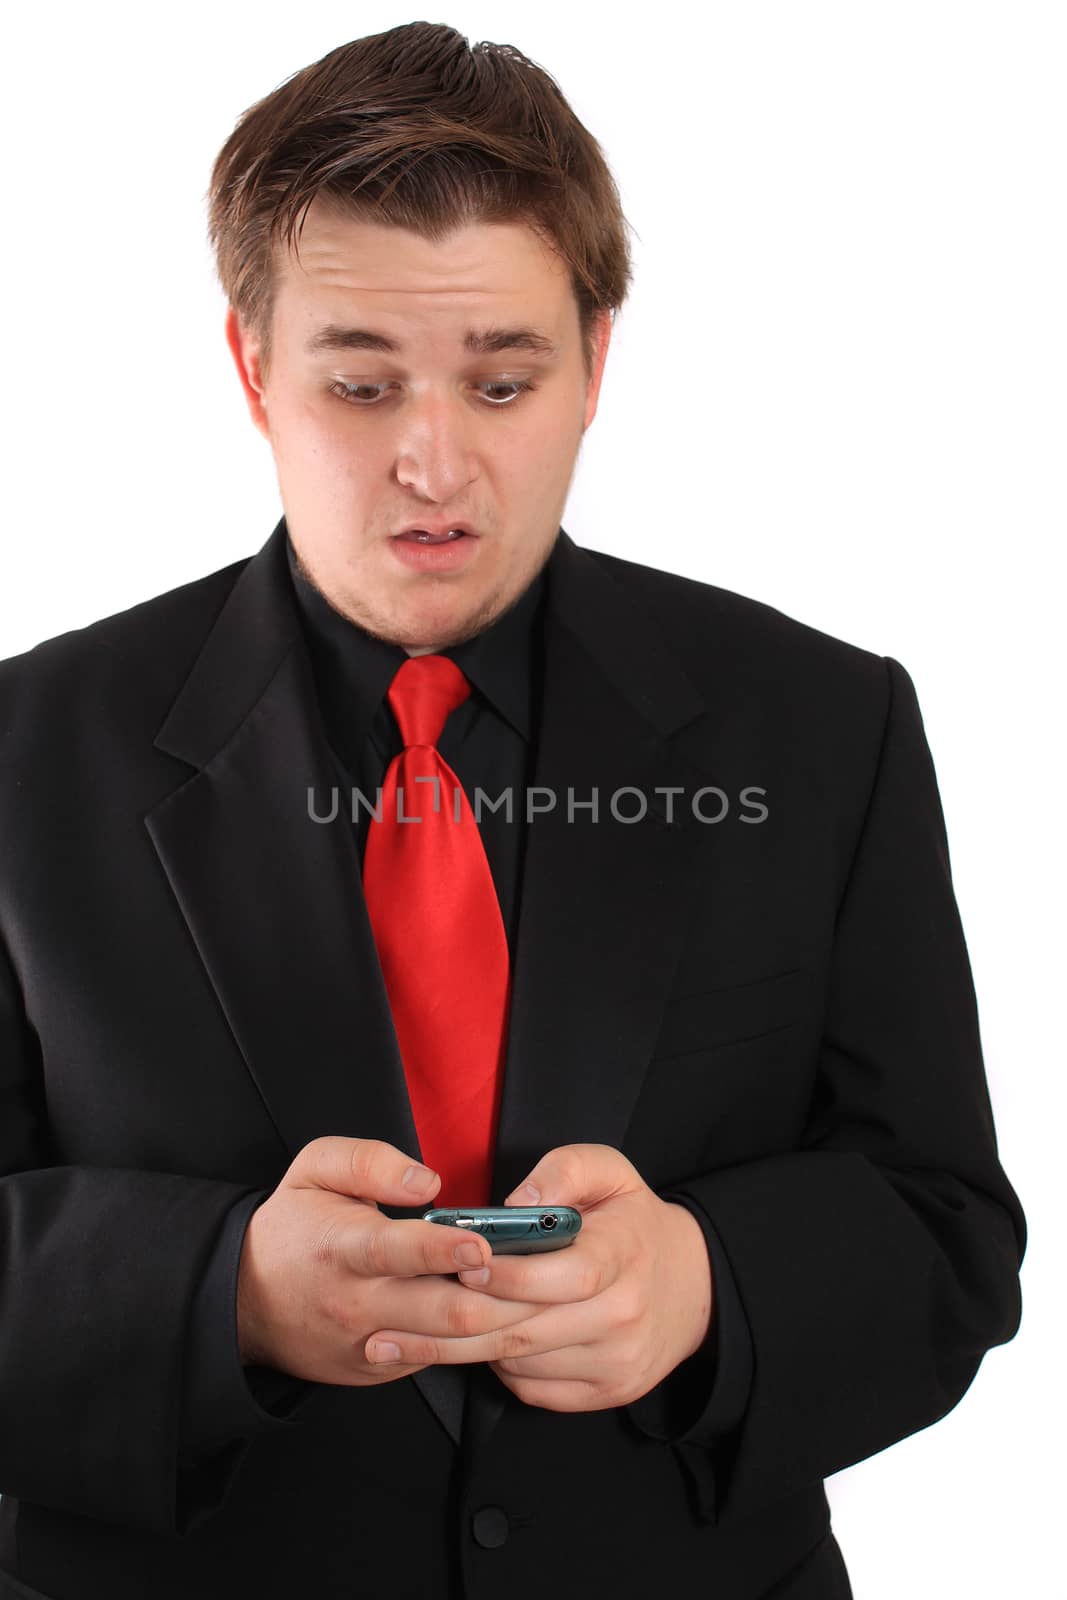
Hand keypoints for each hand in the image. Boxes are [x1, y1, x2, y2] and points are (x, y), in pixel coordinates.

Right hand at [236, 1137, 543, 1385]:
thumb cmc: (292, 1227)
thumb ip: (370, 1161)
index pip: (398, 1252)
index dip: (444, 1250)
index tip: (483, 1243)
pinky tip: (509, 1321)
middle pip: (443, 1312)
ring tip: (544, 1299)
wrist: (242, 1302)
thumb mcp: (314, 1170)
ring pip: (450, 1346)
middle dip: (501, 1298)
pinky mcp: (379, 1370)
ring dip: (502, 1325)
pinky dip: (477, 1345)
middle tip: (542, 1277)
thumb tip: (428, 1181)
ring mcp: (370, 1345)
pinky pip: (437, 1361)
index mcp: (344, 1247)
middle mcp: (358, 1303)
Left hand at [363, 1144, 713, 1412]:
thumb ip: (563, 1170)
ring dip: (460, 1353)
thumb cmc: (632, 1221)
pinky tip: (466, 1350)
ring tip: (400, 1342)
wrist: (692, 1287)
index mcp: (622, 1254)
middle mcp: (622, 1314)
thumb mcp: (609, 1171)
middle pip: (525, 1329)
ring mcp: (615, 1361)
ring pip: (521, 1363)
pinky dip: (496, 1371)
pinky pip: (535, 1389)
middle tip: (388, 1322)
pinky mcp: (606, 1392)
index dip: (502, 1275)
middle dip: (450, 1326)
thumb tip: (519, 1201)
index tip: (455, 1264)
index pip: (557, 1275)